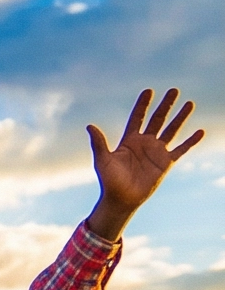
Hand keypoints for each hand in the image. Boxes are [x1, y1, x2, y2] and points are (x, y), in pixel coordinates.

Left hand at [86, 88, 202, 236]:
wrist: (121, 199)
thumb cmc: (109, 181)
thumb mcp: (103, 160)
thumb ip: (99, 143)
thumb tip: (90, 126)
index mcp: (129, 140)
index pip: (137, 117)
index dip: (142, 105)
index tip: (149, 91)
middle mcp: (144, 143)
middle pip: (157, 119)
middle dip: (165, 105)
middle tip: (174, 90)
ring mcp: (156, 152)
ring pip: (171, 130)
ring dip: (180, 117)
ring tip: (189, 103)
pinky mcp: (165, 163)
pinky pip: (181, 149)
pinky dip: (191, 141)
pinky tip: (200, 131)